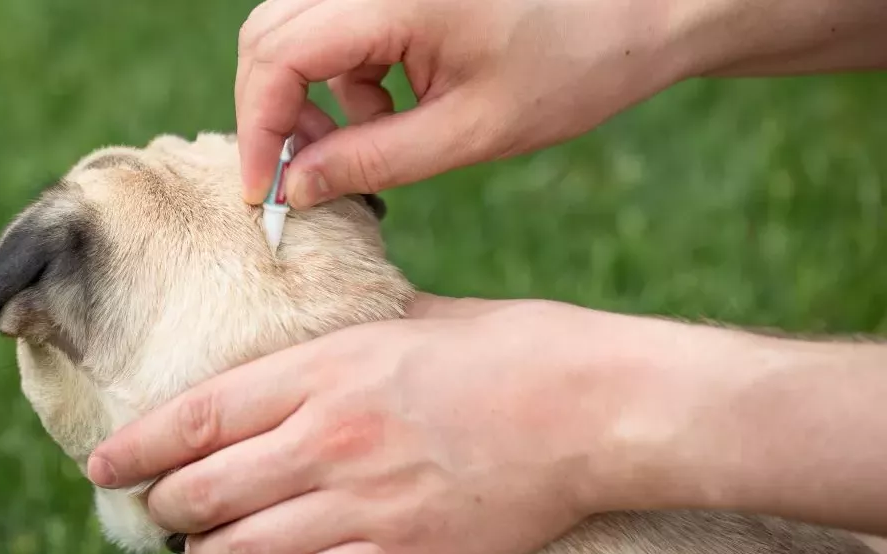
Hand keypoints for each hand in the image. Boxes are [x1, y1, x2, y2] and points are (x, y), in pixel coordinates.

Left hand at [85, 295, 726, 553]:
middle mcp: (326, 438)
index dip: (136, 448)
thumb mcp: (413, 321)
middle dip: (167, 507)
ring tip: (212, 549)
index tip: (104, 465)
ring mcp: (360, 502)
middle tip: (165, 510)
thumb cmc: (511, 349)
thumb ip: (347, 341)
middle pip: (203, 491)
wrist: (593, 407)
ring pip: (240, 550)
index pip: (195, 418)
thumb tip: (310, 353)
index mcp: (323, 370)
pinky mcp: (400, 553)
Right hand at [235, 0, 886, 207]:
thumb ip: (373, 161)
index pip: (277, 55)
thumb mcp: (470, 132)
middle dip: (275, 112)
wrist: (641, 10)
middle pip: (269, 34)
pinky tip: (395, 105)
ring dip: (313, 94)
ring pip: (297, 30)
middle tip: (304, 175)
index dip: (257, 128)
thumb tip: (295, 188)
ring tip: (372, 138)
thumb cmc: (573, 67)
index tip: (263, 190)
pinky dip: (346, 75)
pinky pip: (336, 25)